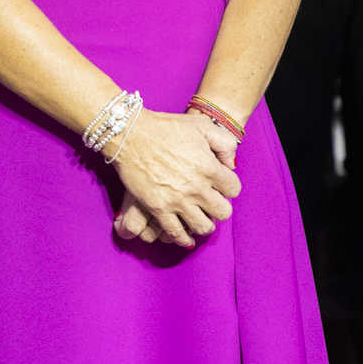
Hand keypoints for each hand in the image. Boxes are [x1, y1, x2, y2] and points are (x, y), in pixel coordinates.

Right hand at [108, 110, 239, 248]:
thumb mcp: (200, 125)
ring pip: (203, 226)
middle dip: (219, 207)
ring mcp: (177, 199)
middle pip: (223, 212)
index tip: (218, 184)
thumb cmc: (164, 127)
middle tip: (210, 201)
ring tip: (198, 217)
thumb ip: (224, 142)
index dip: (227, 186)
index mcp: (208, 166)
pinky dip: (183, 238)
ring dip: (204, 223)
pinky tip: (185, 236)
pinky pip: (176, 233)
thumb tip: (231, 164)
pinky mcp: (158, 208)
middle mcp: (196, 186)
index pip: (233, 189)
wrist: (129, 133)